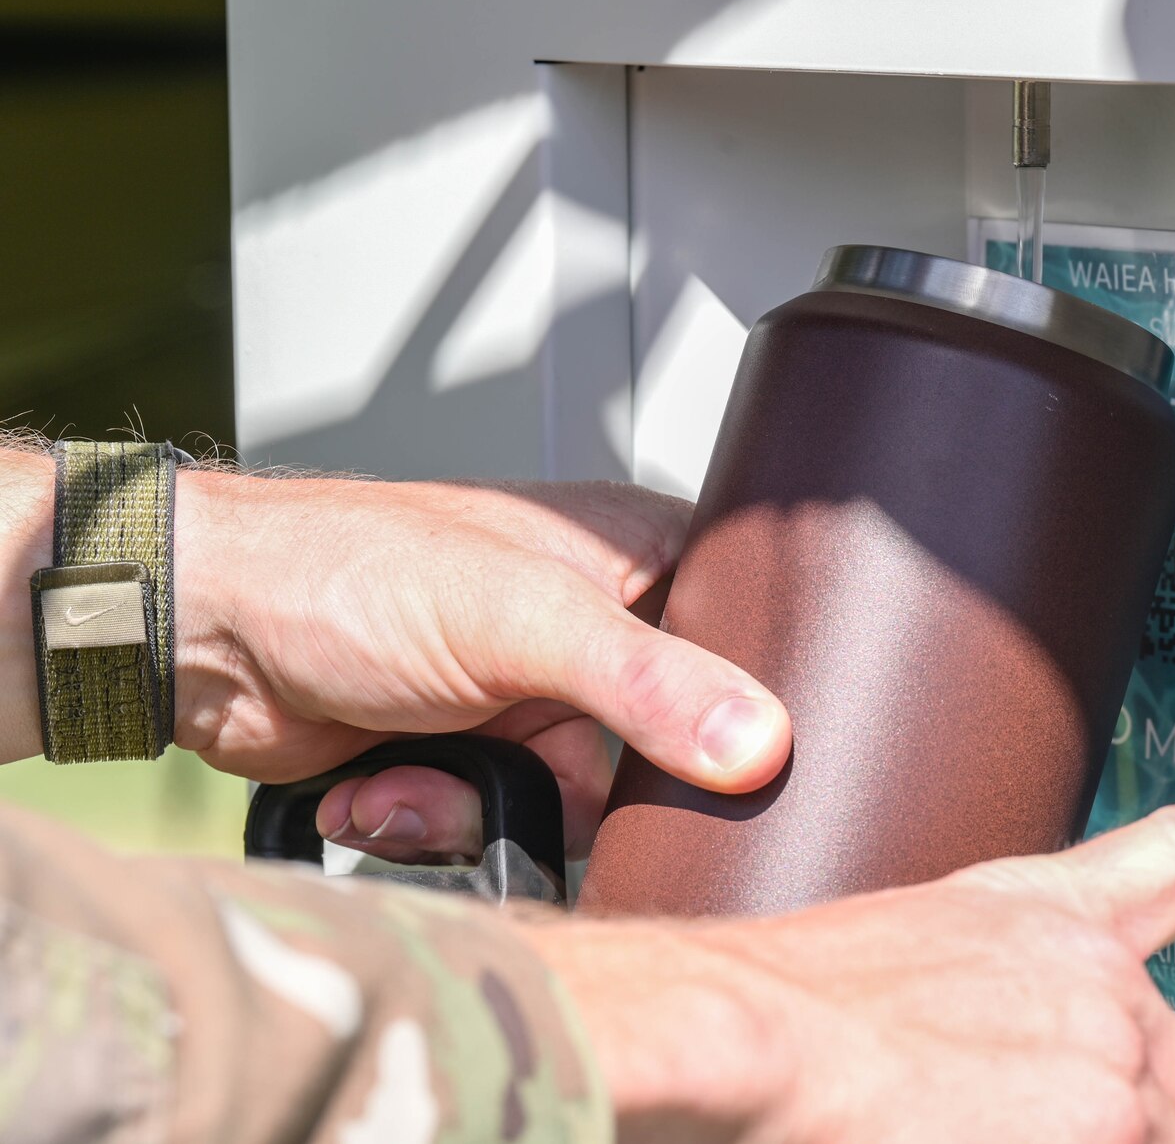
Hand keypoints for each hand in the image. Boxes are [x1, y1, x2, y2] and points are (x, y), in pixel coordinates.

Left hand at [171, 470, 792, 860]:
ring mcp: (532, 700)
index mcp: (631, 558)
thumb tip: (757, 740)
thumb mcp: (522, 619)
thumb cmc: (345, 570)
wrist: (202, 633)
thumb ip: (647, 683)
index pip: (743, 641)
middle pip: (665, 751)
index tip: (713, 756)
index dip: (735, 705)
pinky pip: (502, 830)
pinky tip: (383, 785)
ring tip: (422, 771)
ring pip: (578, 809)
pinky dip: (437, 821)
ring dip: (488, 810)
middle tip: (537, 772)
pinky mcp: (474, 759)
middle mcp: (590, 632)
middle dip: (584, 785)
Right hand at [524, 789, 1174, 1143]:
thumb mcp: (903, 969)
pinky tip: (963, 1137)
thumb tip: (1014, 1074)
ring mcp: (1109, 1062)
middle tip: (1085, 1134)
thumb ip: (996, 1008)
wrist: (732, 1031)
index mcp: (1042, 915)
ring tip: (979, 1125)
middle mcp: (1096, 979)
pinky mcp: (1106, 1125)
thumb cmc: (778, 1007)